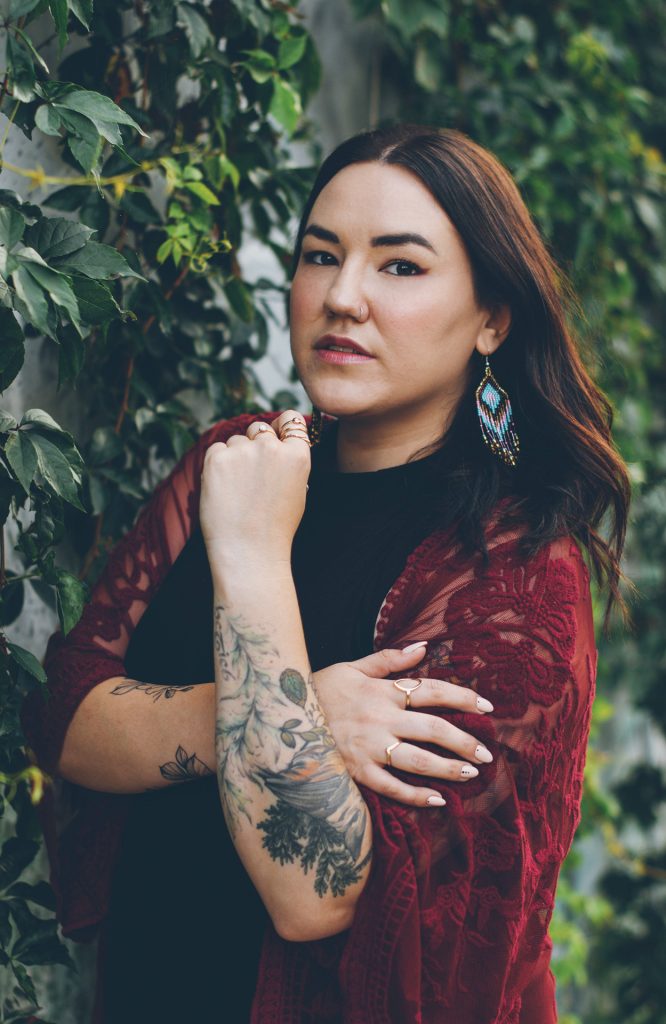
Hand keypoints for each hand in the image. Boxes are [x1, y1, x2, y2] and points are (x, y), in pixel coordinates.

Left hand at [200, 410, 310, 567]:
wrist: (249, 551)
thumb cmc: (275, 527)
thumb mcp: (298, 489)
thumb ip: (290, 460)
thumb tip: (277, 438)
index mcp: (297, 455)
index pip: (291, 419)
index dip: (282, 427)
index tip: (275, 436)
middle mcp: (271, 447)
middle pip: (260, 429)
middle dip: (255, 445)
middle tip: (252, 477)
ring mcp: (243, 451)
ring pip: (236, 440)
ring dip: (235, 457)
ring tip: (238, 490)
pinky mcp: (216, 459)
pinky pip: (216, 449)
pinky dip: (217, 464)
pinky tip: (225, 489)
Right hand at [313, 643, 493, 807]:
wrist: (282, 716)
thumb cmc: (320, 690)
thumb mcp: (352, 667)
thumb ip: (389, 659)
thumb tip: (424, 647)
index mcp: (383, 691)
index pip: (433, 691)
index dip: (464, 698)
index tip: (488, 707)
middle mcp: (381, 719)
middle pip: (434, 729)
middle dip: (465, 741)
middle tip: (487, 753)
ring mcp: (370, 748)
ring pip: (419, 760)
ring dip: (450, 768)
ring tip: (472, 773)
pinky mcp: (357, 772)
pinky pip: (393, 787)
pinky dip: (417, 796)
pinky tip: (438, 801)